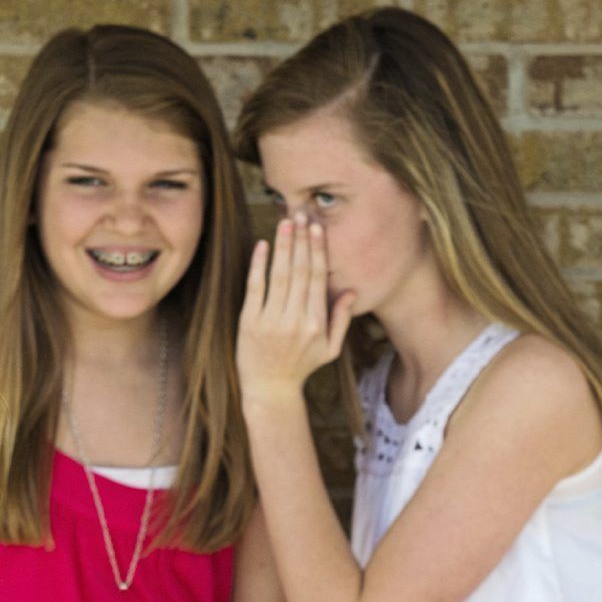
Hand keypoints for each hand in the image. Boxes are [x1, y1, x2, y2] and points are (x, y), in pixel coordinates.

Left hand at [236, 219, 351, 402]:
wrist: (270, 388)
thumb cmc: (302, 366)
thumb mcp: (330, 349)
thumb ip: (341, 319)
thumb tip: (351, 291)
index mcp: (316, 323)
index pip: (317, 278)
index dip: (317, 250)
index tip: (317, 228)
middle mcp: (295, 320)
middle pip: (299, 271)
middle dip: (301, 240)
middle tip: (301, 213)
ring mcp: (271, 320)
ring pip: (279, 275)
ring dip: (283, 246)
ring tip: (285, 222)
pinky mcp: (250, 322)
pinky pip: (255, 288)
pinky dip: (258, 265)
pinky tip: (262, 246)